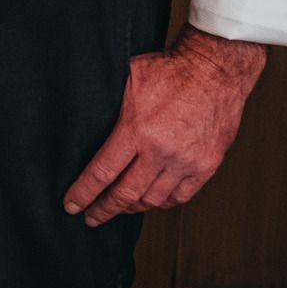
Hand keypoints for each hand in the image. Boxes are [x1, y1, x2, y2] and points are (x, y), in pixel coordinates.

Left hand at [64, 27, 263, 224]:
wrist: (215, 69)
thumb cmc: (168, 70)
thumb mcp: (126, 80)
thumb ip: (106, 106)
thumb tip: (78, 120)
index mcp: (136, 130)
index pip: (102, 173)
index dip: (84, 193)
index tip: (72, 206)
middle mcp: (161, 151)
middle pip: (125, 194)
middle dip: (103, 210)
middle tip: (90, 218)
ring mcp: (186, 161)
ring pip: (152, 199)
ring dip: (132, 207)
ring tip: (119, 207)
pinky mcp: (206, 165)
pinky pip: (180, 196)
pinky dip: (162, 201)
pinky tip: (150, 199)